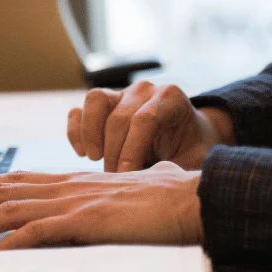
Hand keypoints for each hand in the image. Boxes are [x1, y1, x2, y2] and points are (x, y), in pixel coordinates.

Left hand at [0, 162, 203, 249]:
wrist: (197, 198)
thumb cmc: (171, 195)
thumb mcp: (133, 187)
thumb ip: (122, 188)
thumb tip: (131, 180)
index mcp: (73, 181)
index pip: (15, 180)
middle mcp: (66, 187)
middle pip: (0, 190)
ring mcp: (74, 203)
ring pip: (9, 211)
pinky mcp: (87, 222)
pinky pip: (40, 233)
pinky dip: (11, 243)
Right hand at [68, 81, 234, 171]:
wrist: (185, 136)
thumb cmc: (191, 149)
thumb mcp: (195, 159)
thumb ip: (178, 168)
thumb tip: (153, 181)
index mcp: (170, 97)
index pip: (145, 119)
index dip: (133, 149)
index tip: (126, 175)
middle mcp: (143, 90)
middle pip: (119, 117)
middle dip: (114, 151)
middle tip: (115, 178)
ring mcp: (119, 93)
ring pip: (94, 101)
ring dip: (90, 134)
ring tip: (95, 159)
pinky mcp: (100, 104)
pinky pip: (78, 111)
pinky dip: (76, 133)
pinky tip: (83, 153)